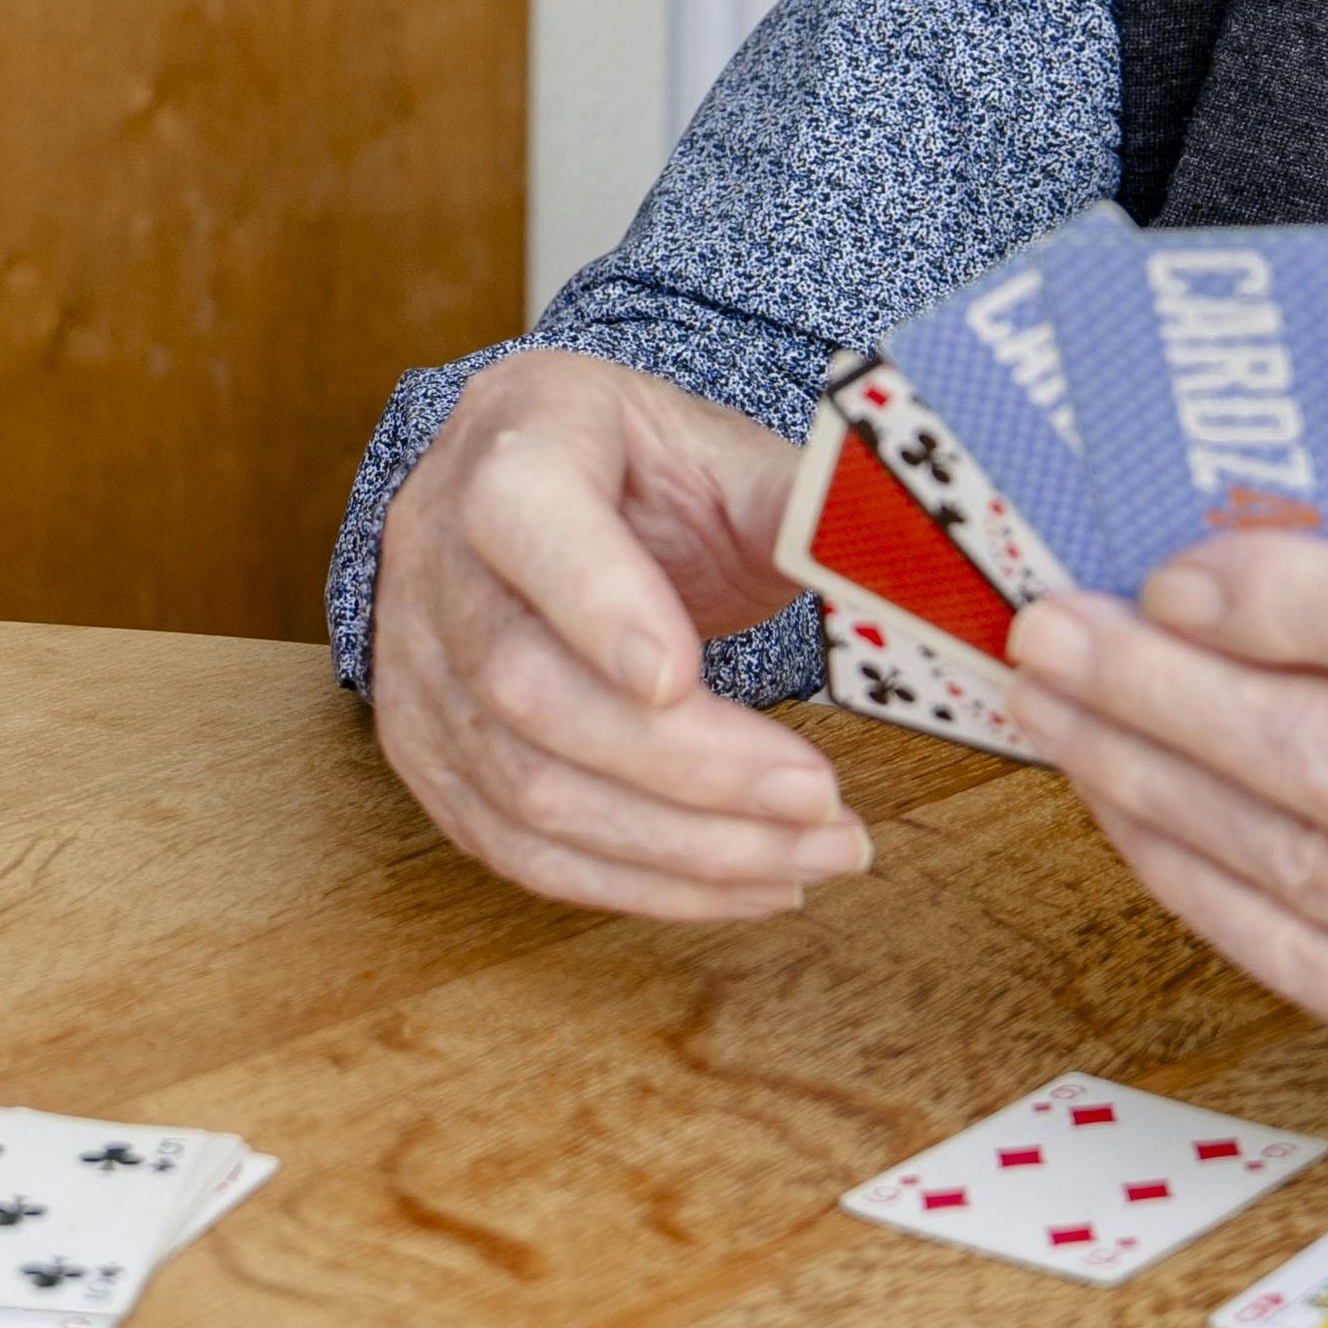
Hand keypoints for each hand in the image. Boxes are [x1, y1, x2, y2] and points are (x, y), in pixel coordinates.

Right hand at [367, 351, 874, 920]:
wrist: (532, 489)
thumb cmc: (641, 471)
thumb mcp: (723, 453)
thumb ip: (806, 510)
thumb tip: (915, 577)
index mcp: (514, 442)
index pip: (524, 515)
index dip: (598, 604)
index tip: (687, 679)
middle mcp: (434, 554)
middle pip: (529, 685)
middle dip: (689, 767)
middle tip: (822, 803)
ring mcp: (412, 663)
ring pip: (525, 789)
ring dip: (684, 849)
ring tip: (815, 857)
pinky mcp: (421, 753)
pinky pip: (518, 848)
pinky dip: (639, 885)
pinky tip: (742, 885)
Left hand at [1003, 533, 1327, 1072]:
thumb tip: (1211, 586)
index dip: (1300, 613)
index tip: (1173, 574)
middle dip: (1175, 701)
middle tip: (1057, 633)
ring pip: (1318, 875)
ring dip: (1155, 786)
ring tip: (1058, 707)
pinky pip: (1320, 966)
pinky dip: (1203, 884)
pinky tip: (1128, 809)